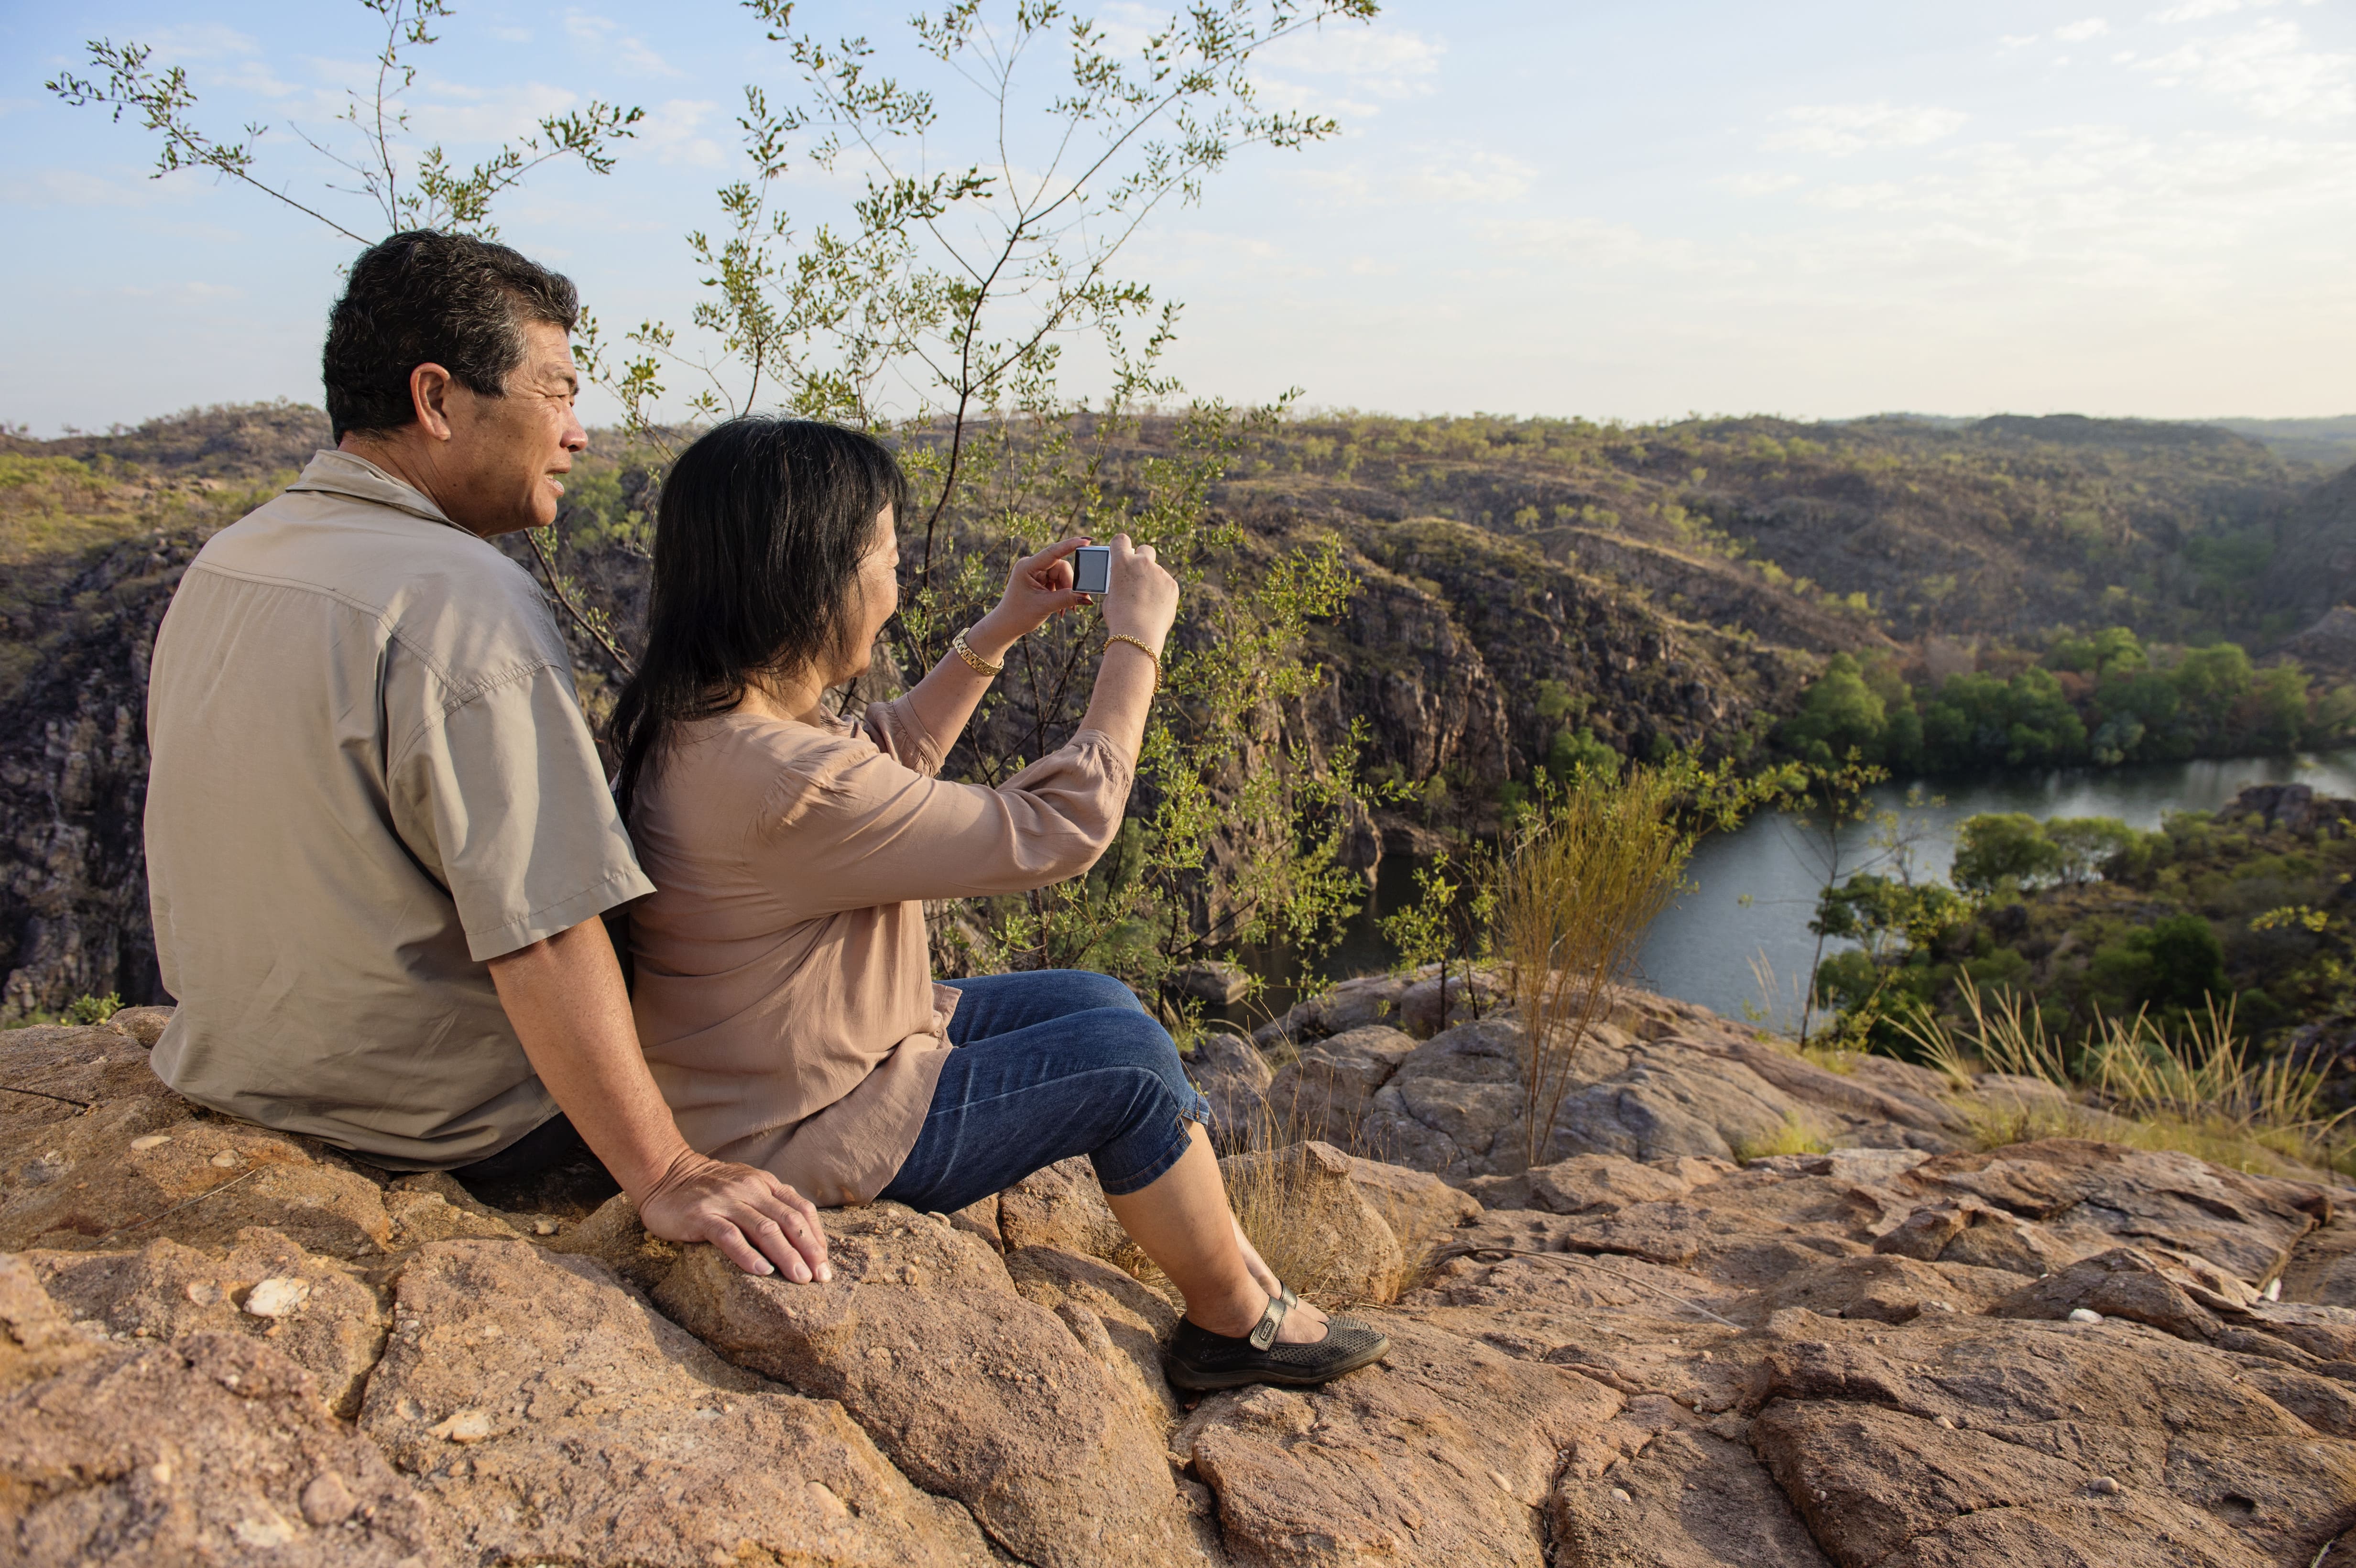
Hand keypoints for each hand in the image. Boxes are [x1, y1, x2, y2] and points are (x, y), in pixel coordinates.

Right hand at [637, 1149, 832, 1281]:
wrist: (664, 1175)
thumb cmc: (708, 1189)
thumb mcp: (745, 1187)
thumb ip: (770, 1203)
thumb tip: (800, 1235)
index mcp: (764, 1184)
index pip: (800, 1209)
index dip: (816, 1236)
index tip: (824, 1262)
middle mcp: (750, 1189)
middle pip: (788, 1221)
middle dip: (808, 1250)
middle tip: (820, 1277)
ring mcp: (726, 1201)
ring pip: (764, 1229)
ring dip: (786, 1255)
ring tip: (800, 1278)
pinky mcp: (702, 1216)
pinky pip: (730, 1236)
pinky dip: (748, 1255)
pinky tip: (762, 1271)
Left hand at [971, 535, 1094, 658]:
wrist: (1006, 625)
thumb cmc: (1019, 615)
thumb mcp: (1045, 606)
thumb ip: (1067, 599)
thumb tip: (1087, 597)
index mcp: (1027, 567)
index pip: (1052, 552)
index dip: (1070, 545)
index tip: (1086, 541)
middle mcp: (1031, 565)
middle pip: (1061, 567)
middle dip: (1069, 585)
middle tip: (1075, 602)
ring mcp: (1036, 572)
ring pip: (1062, 575)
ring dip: (1067, 591)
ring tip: (1066, 609)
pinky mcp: (1040, 579)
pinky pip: (1058, 581)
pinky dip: (1062, 593)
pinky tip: (1061, 607)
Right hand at [1100, 533, 1178, 654]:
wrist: (1137, 633)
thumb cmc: (1119, 617)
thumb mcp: (1111, 596)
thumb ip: (1119, 582)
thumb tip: (1125, 581)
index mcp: (1122, 562)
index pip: (1121, 540)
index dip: (1120, 545)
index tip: (1121, 551)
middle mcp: (1142, 562)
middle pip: (1145, 550)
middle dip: (1142, 558)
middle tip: (1138, 573)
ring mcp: (1160, 573)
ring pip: (1157, 571)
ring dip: (1152, 580)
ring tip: (1146, 602)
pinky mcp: (1172, 585)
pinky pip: (1166, 584)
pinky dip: (1162, 592)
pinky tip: (1156, 607)